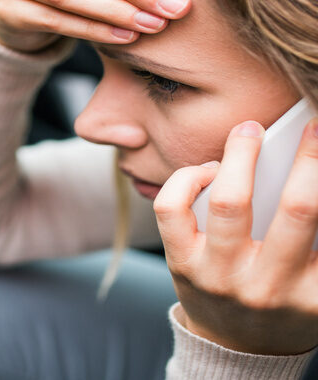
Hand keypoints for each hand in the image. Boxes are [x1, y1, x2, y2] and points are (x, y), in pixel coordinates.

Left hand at [154, 118, 317, 354]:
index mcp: (313, 292)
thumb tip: (312, 175)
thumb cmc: (286, 303)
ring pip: (229, 202)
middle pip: (297, 209)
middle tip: (310, 126)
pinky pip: (172, 209)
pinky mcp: (180, 263)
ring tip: (248, 131)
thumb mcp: (315, 284)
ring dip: (242, 156)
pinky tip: (209, 170)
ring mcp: (219, 275)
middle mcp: (267, 285)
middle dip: (308, 160)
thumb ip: (315, 241)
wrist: (237, 350)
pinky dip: (188, 178)